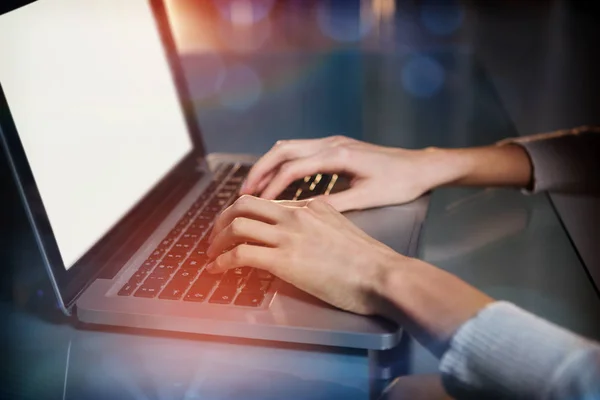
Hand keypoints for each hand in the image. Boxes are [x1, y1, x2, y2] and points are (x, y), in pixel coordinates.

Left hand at [206, 195, 402, 314]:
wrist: (383, 275)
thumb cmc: (370, 260)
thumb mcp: (343, 229)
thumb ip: (320, 225)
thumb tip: (304, 236)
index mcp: (310, 206)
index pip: (266, 202)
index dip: (243, 213)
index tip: (234, 225)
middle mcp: (296, 215)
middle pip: (244, 204)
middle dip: (221, 219)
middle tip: (214, 235)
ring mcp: (290, 235)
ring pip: (237, 224)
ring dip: (217, 239)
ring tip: (211, 254)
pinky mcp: (285, 260)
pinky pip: (242, 253)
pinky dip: (223, 260)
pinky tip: (219, 269)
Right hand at [239, 136, 457, 211]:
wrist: (422, 167)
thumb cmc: (400, 183)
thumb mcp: (368, 198)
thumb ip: (334, 204)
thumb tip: (302, 213)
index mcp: (338, 155)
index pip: (294, 168)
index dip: (273, 187)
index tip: (259, 204)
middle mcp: (331, 143)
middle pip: (283, 150)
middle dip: (261, 170)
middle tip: (244, 193)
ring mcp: (333, 142)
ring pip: (289, 147)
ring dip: (269, 165)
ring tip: (255, 187)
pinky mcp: (336, 147)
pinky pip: (301, 151)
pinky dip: (284, 164)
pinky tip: (278, 180)